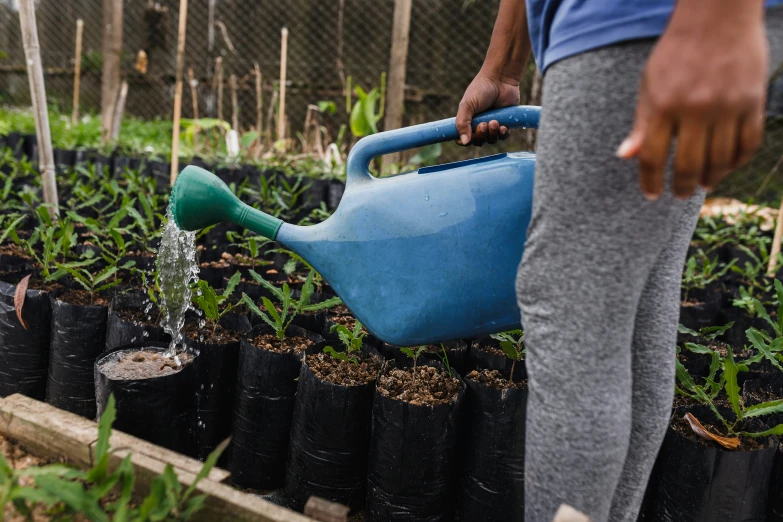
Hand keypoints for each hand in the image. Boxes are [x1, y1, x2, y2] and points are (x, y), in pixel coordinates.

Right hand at [455, 74, 519, 145]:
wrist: (501, 79)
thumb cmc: (481, 89)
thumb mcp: (467, 105)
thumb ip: (462, 123)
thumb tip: (463, 142)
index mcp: (467, 121)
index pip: (463, 139)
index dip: (464, 141)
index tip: (468, 137)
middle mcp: (479, 124)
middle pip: (478, 142)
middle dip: (480, 136)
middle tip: (483, 125)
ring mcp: (492, 125)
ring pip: (491, 140)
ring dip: (492, 134)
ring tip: (494, 122)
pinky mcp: (506, 122)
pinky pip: (503, 136)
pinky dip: (502, 134)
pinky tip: (503, 126)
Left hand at [617, 0, 768, 199]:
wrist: (716, 17)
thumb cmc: (676, 53)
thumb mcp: (650, 86)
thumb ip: (642, 124)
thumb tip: (626, 156)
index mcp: (663, 106)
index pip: (653, 157)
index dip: (650, 181)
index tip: (651, 194)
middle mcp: (695, 109)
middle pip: (689, 165)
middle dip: (682, 187)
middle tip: (679, 195)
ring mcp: (726, 106)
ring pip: (720, 160)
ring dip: (711, 178)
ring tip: (703, 184)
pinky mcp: (752, 101)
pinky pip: (748, 144)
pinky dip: (737, 162)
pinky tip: (727, 167)